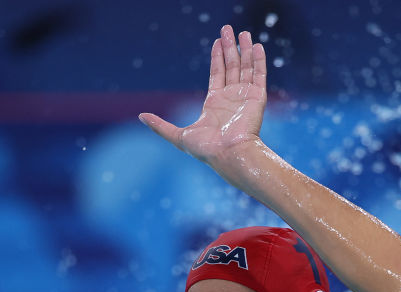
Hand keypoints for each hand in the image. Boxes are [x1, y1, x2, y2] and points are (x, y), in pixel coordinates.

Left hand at [140, 25, 266, 166]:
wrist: (229, 154)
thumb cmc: (206, 149)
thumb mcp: (178, 136)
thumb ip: (160, 126)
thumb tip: (141, 116)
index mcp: (215, 103)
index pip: (217, 73)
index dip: (217, 57)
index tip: (217, 41)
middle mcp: (231, 98)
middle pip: (231, 66)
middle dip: (230, 47)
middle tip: (228, 29)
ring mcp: (245, 97)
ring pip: (246, 67)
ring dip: (245, 50)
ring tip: (243, 33)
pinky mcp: (257, 97)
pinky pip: (259, 75)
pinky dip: (258, 60)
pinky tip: (256, 46)